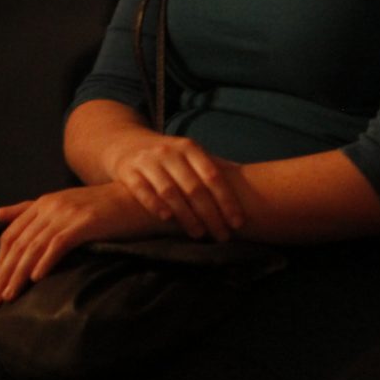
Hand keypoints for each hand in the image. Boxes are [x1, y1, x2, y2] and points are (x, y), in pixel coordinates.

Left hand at [0, 183, 159, 305]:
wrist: (137, 199)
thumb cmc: (102, 208)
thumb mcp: (63, 205)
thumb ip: (29, 209)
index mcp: (43, 203)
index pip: (12, 235)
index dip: (0, 260)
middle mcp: (51, 206)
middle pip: (19, 243)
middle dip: (5, 272)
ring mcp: (68, 213)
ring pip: (35, 246)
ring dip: (19, 274)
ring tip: (10, 295)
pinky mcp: (85, 222)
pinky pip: (59, 244)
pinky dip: (45, 261)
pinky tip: (36, 278)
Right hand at [104, 131, 244, 239]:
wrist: (125, 143)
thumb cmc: (167, 157)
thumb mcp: (189, 155)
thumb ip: (213, 169)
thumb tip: (254, 188)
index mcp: (189, 148)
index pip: (213, 176)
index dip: (227, 200)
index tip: (238, 223)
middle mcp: (169, 152)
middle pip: (194, 187)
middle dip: (211, 214)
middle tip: (222, 236)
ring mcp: (147, 161)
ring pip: (170, 190)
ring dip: (186, 215)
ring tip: (199, 234)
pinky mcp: (127, 171)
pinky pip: (142, 189)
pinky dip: (155, 204)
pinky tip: (167, 219)